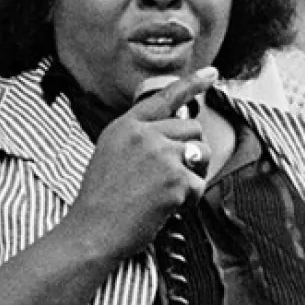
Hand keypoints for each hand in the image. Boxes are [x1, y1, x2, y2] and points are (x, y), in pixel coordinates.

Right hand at [68, 68, 216, 260]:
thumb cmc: (100, 200)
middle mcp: (144, 134)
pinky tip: (168, 207)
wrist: (92, 231)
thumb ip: (138, 138)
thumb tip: (171, 135)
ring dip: (195, 172)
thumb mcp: (110, 152)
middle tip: (174, 174)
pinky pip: (199, 184)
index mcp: (126, 126)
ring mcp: (161, 155)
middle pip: (192, 128)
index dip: (192, 83)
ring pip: (201, 152)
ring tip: (171, 190)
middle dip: (190, 150)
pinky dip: (190, 200)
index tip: (212, 73)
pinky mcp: (175, 179)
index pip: (165, 97)